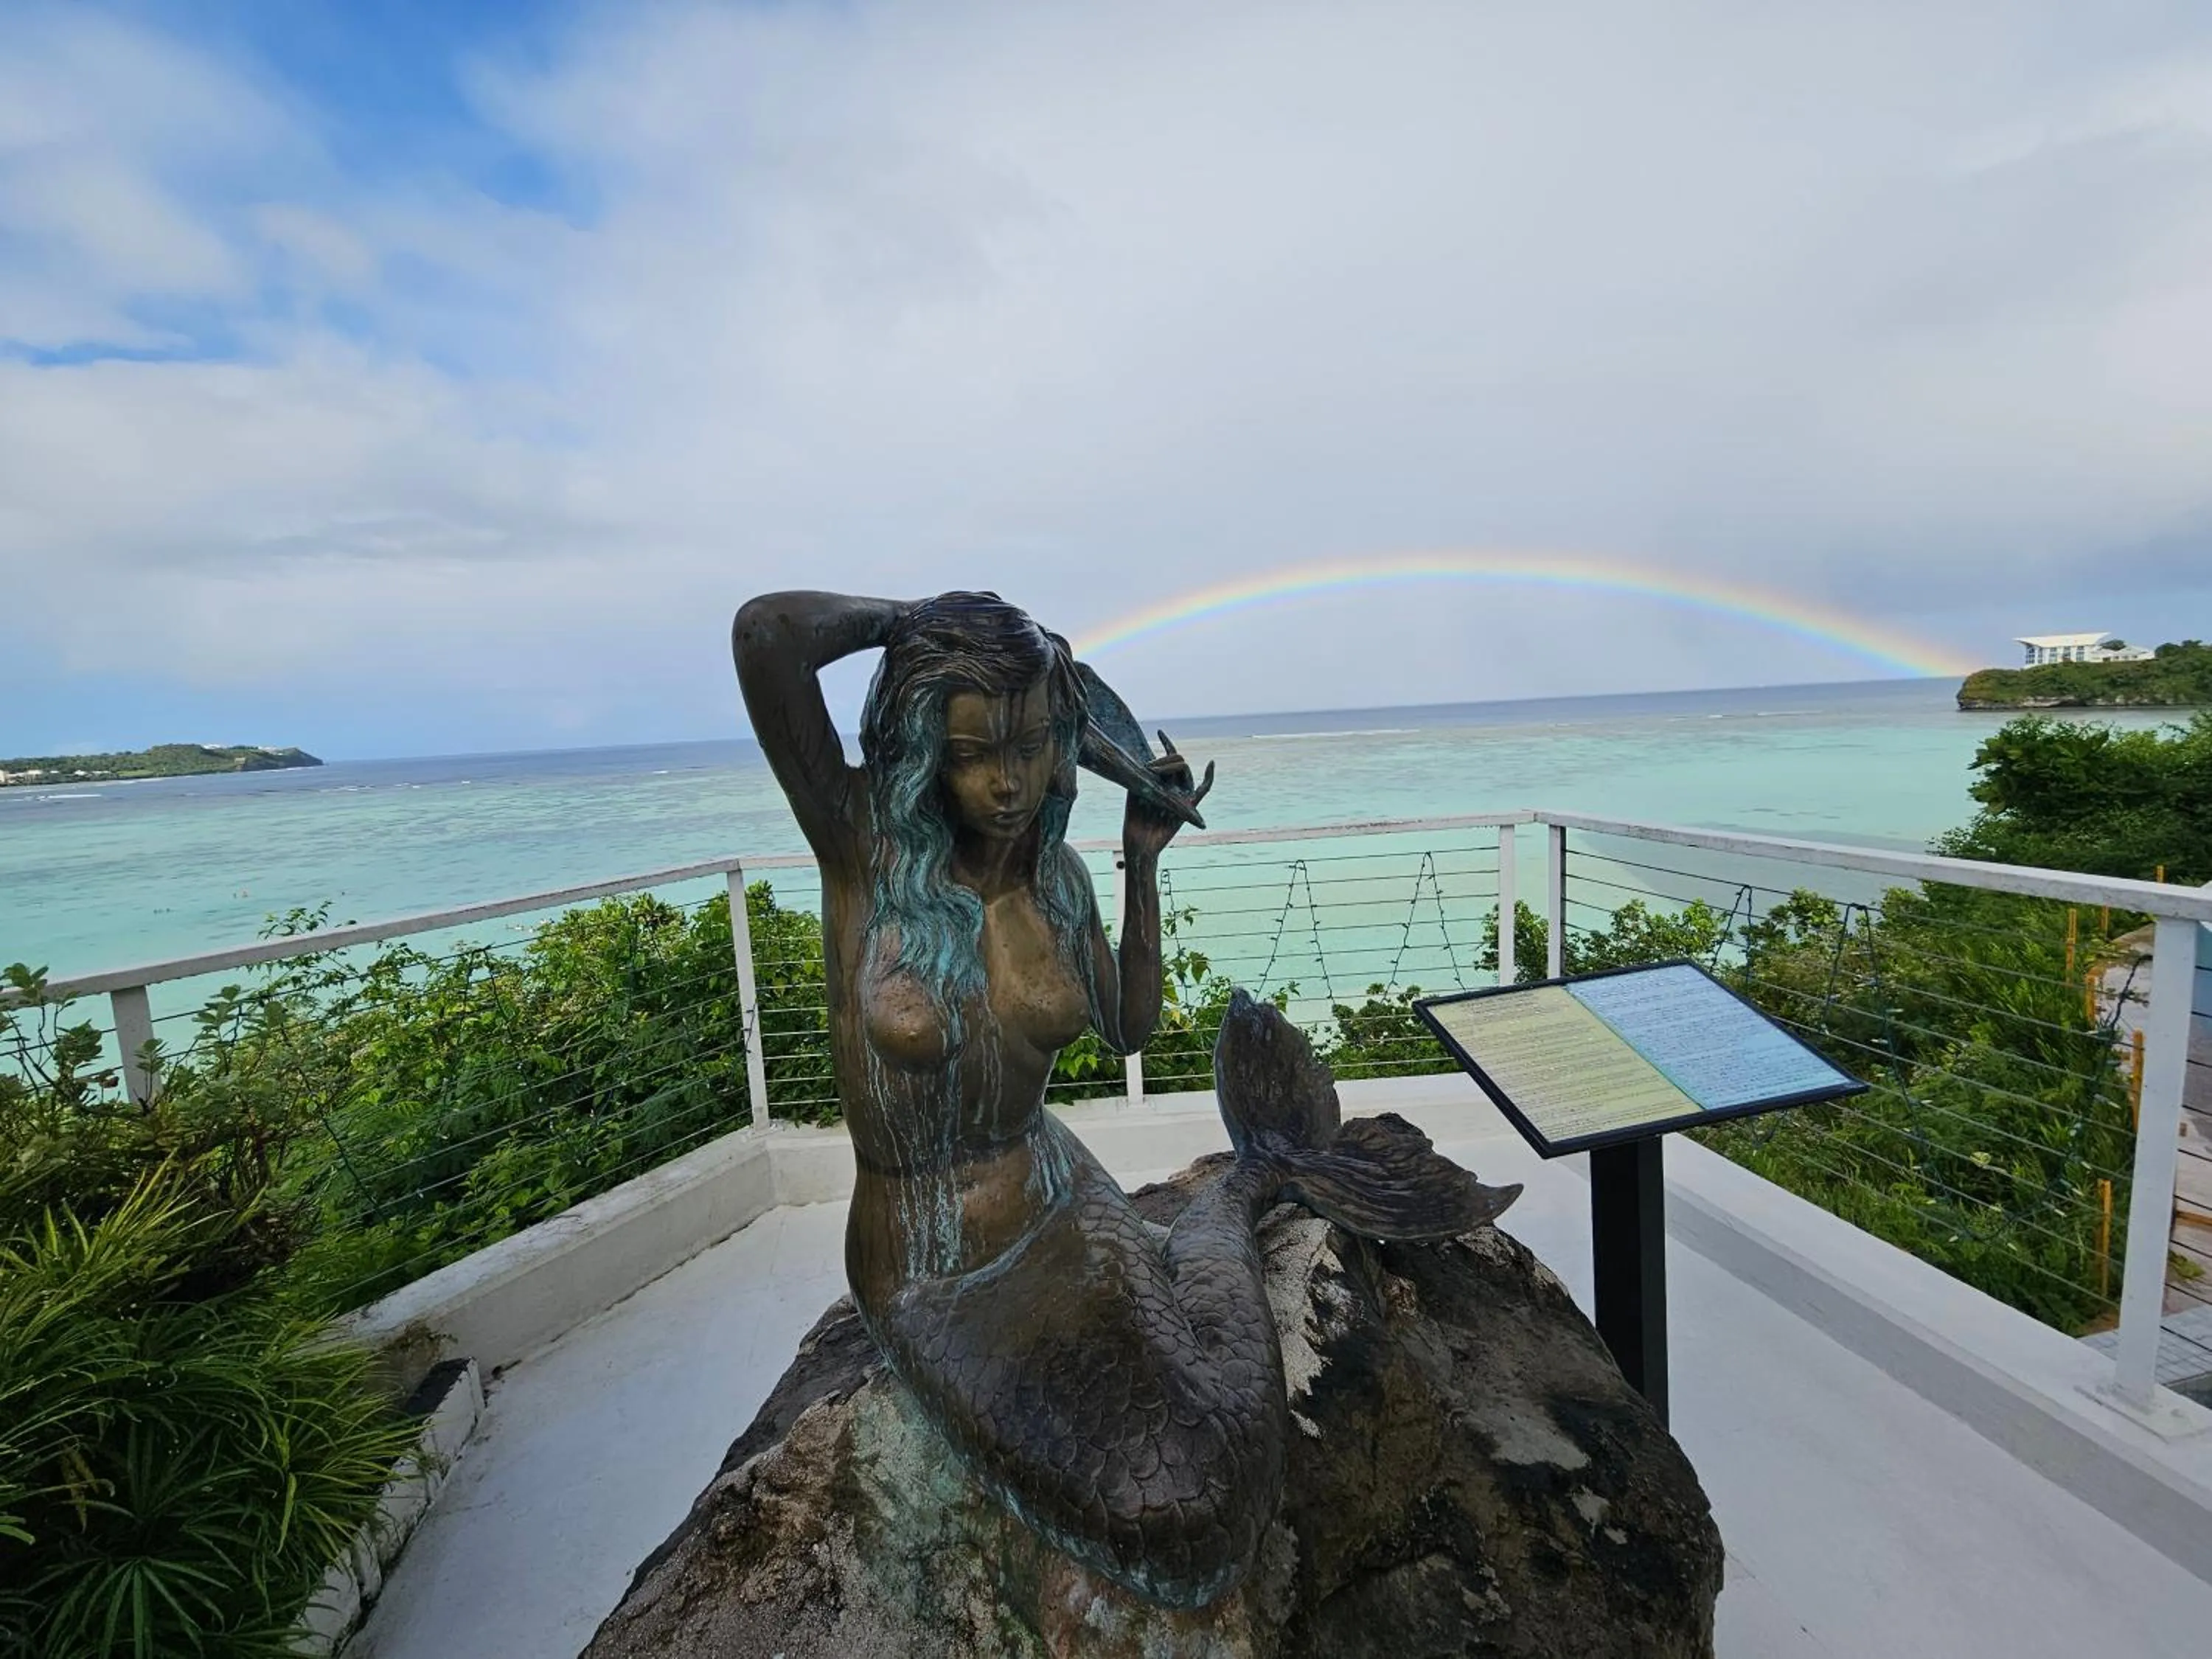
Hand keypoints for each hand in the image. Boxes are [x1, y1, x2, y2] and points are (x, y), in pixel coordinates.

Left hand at [1122, 730, 1214, 859]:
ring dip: (1170, 765)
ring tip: (1154, 771)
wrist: (1140, 840)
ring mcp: (1183, 794)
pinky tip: (1211, 763)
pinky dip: (1209, 776)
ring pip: (1185, 770)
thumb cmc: (1134, 817)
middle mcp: (1174, 784)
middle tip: (1148, 768)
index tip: (1160, 731)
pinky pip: (1204, 789)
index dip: (1167, 742)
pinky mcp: (1190, 805)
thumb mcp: (1136, 787)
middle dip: (1163, 759)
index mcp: (1162, 779)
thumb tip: (1144, 754)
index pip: (1169, 756)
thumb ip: (1143, 770)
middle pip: (1177, 760)